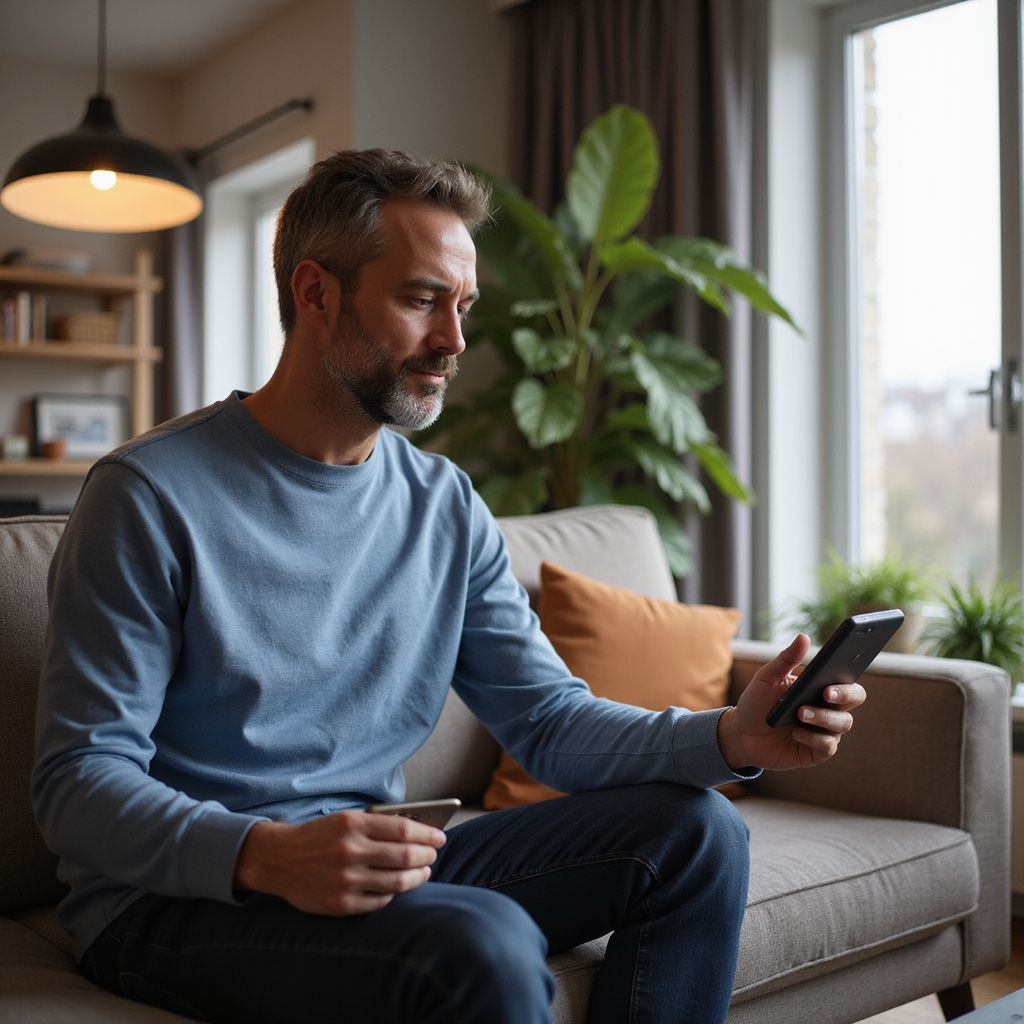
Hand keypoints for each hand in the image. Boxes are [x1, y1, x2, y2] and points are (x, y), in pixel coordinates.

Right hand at [234, 810, 445, 915]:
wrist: (279, 859)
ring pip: (396, 883)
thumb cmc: (320, 836)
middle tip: (433, 855)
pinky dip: (394, 895)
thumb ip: (378, 825)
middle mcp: (349, 852)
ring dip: (417, 877)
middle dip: (426, 856)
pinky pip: (379, 902)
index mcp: (352, 825)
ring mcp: (345, 880)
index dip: (427, 835)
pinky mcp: (340, 904)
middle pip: (404, 857)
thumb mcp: (345, 819)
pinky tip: (398, 887)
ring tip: (424, 871)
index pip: (403, 830)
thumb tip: (418, 832)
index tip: (440, 837)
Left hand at [717, 634, 866, 771]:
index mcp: (820, 687)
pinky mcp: (817, 751)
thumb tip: (804, 637)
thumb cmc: (757, 702)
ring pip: (842, 723)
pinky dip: (813, 739)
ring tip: (800, 713)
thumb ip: (786, 659)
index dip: (846, 679)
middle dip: (844, 695)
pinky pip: (828, 746)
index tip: (833, 679)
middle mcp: (829, 707)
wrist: (742, 734)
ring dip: (823, 717)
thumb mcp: (767, 678)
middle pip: (854, 699)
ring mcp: (825, 730)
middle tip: (826, 693)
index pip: (846, 680)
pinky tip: (796, 733)